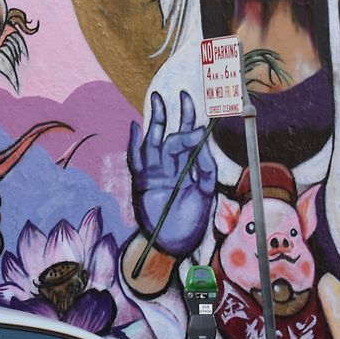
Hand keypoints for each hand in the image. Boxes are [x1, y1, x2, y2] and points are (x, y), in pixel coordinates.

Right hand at [128, 91, 216, 256]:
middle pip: (169, 134)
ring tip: (158, 102)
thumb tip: (201, 138)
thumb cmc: (191, 219)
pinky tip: (136, 128)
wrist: (176, 243)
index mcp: (185, 165)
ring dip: (156, 122)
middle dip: (171, 114)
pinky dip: (134, 143)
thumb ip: (204, 164)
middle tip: (174, 95)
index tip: (189, 98)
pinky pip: (136, 160)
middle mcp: (169, 165)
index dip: (188, 116)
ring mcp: (154, 172)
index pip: (186, 134)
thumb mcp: (205, 189)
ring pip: (154, 142)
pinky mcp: (142, 182)